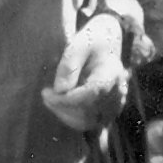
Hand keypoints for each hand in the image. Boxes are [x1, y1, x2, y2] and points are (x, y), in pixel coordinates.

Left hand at [41, 15, 127, 131]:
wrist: (108, 43)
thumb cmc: (92, 39)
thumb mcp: (79, 43)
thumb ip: (69, 64)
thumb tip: (59, 90)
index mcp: (112, 73)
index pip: (90, 95)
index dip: (66, 99)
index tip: (46, 93)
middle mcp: (117, 93)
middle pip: (88, 111)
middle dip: (62, 107)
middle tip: (45, 95)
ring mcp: (115, 105)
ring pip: (88, 122)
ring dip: (65, 115)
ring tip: (50, 100)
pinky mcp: (109, 112)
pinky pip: (91, 123)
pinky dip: (73, 120)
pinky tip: (60, 108)